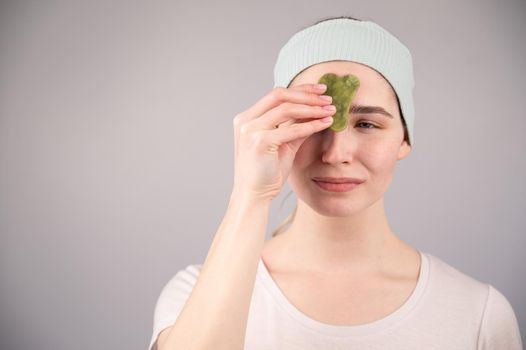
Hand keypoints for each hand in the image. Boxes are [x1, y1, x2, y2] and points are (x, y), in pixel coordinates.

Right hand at [231, 83, 335, 201]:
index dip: (300, 90)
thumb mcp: (283, 143)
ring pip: (286, 109)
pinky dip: (311, 125)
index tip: (321, 90)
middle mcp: (245, 120)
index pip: (276, 95)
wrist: (254, 195)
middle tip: (329, 97)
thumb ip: (295, 126)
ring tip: (330, 110)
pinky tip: (325, 123)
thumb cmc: (267, 172)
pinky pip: (291, 129)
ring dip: (312, 108)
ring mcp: (250, 130)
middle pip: (280, 95)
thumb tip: (316, 110)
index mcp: (248, 118)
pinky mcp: (259, 142)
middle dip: (307, 94)